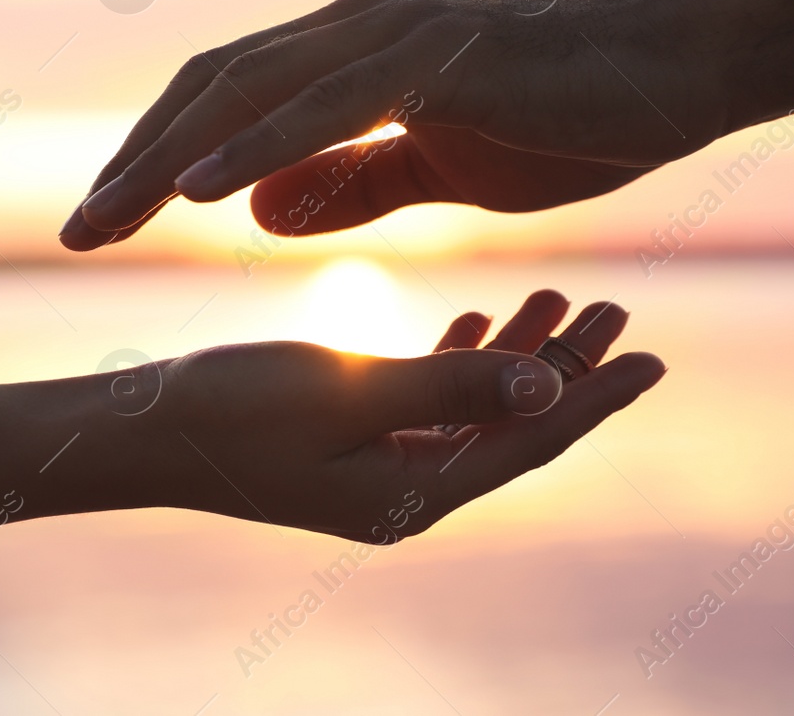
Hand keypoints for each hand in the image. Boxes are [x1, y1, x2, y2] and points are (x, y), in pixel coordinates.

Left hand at [61, 0, 732, 249]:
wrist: (680, 65)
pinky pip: (326, 104)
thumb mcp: (439, 168)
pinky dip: (255, 144)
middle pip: (213, 90)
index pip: (228, 102)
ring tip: (105, 219)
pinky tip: (199, 191)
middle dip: (135, 164)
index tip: (109, 221)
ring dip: (168, 157)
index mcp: (353, 55)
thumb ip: (349, 182)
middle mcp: (355, 29)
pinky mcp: (436, 56)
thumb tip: (259, 213)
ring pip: (250, 91)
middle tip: (76, 234)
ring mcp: (393, 33)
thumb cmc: (570, 113)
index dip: (159, 159)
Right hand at [123, 290, 663, 542]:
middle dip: (568, 369)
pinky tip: (480, 318)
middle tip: (617, 310)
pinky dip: (462, 359)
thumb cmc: (235, 408)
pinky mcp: (350, 443)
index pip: (530, 440)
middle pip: (514, 425)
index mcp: (415, 493)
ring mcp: (378, 471)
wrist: (141, 433)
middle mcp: (407, 491)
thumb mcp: (350, 390)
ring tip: (560, 299)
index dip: (594, 397)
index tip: (652, 356)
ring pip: (476, 409)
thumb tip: (548, 387)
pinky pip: (430, 404)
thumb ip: (450, 384)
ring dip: (519, 356)